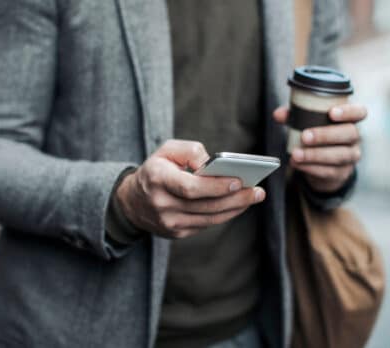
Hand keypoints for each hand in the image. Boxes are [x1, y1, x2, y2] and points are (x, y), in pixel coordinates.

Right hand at [115, 140, 265, 238]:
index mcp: (157, 179)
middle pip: (205, 206)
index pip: (189, 188)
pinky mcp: (176, 233)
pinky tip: (238, 205)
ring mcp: (169, 223)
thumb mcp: (166, 150)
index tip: (238, 181)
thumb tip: (214, 165)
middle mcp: (161, 204)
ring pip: (209, 218)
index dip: (215, 186)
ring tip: (254, 197)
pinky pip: (206, 224)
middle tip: (257, 191)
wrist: (132, 202)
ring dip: (235, 208)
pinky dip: (224, 215)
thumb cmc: (156, 169)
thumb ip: (190, 152)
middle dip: (235, 198)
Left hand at [274, 104, 366, 191]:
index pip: (359, 112)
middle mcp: (354, 137)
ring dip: (315, 154)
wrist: (323, 165)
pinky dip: (311, 167)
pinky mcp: (341, 173)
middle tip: (305, 136)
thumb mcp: (306, 123)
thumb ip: (294, 116)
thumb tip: (278, 114)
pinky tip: (297, 164)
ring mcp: (351, 156)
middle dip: (326, 135)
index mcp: (350, 120)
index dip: (349, 111)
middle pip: (349, 133)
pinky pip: (329, 171)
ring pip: (339, 155)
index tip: (332, 113)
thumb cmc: (317, 135)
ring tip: (296, 154)